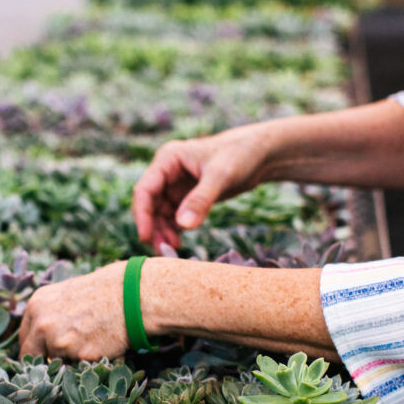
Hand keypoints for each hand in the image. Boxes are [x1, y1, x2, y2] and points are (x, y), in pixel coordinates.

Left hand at [19, 263, 127, 359]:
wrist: (129, 294)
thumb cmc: (102, 291)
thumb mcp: (64, 294)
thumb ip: (47, 315)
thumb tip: (40, 338)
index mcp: (36, 306)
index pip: (24, 339)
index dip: (35, 348)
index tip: (44, 354)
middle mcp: (42, 324)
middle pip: (31, 356)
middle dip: (43, 361)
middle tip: (59, 361)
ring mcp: (59, 342)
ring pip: (56, 363)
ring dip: (68, 360)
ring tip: (89, 343)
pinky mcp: (79, 356)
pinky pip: (77, 367)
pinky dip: (87, 362)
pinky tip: (100, 345)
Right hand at [132, 124, 271, 249]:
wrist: (261, 154)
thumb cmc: (241, 155)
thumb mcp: (221, 176)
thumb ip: (201, 200)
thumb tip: (183, 226)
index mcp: (168, 159)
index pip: (145, 190)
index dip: (142, 215)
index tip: (146, 238)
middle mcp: (167, 172)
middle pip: (149, 204)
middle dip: (153, 227)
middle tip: (163, 250)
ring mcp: (176, 185)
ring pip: (159, 214)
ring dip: (162, 231)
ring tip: (173, 250)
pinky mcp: (187, 196)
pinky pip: (173, 217)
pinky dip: (173, 230)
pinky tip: (179, 243)